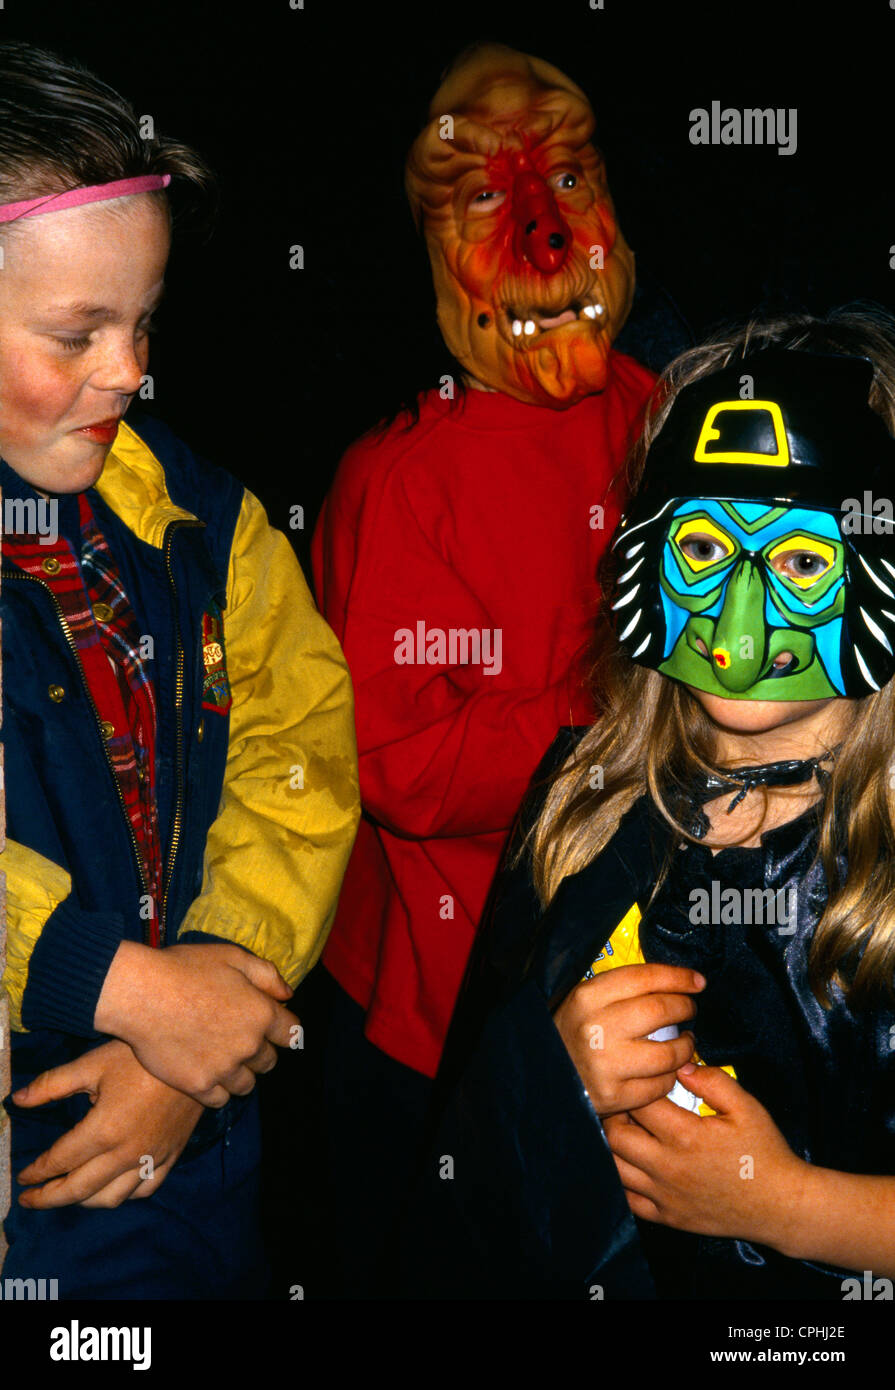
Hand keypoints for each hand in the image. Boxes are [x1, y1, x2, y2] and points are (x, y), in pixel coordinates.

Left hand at [11, 1040, 203, 1208]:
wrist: (195, 1052)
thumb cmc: (141, 1055)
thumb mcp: (93, 1063)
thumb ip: (52, 1084)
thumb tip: (17, 1099)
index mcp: (104, 1130)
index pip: (60, 1160)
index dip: (37, 1172)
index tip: (23, 1176)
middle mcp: (126, 1153)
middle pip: (79, 1189)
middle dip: (50, 1197)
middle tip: (31, 1198)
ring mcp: (151, 1158)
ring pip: (111, 1198)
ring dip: (83, 1201)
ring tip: (68, 1193)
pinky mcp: (171, 1156)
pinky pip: (143, 1190)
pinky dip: (122, 1195)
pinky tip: (111, 1187)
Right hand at [94, 941, 299, 1105]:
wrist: (140, 994)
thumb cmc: (186, 969)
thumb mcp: (233, 957)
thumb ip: (266, 975)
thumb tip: (287, 994)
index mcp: (262, 1013)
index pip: (291, 1033)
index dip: (282, 1028)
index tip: (270, 1026)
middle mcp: (249, 1045)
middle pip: (269, 1061)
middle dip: (259, 1051)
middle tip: (238, 1040)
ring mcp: (224, 1069)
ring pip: (246, 1084)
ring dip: (240, 1073)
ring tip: (222, 1060)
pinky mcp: (198, 1085)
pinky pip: (220, 1099)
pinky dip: (217, 1090)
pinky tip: (206, 1074)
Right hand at [553, 963, 703, 1116]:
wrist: (545, 1076)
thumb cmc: (573, 1034)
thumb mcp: (586, 1002)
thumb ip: (623, 990)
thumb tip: (676, 981)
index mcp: (588, 997)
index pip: (644, 977)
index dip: (678, 977)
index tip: (697, 981)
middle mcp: (596, 1028)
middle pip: (660, 1010)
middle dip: (685, 1007)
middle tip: (689, 1009)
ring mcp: (606, 1064)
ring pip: (668, 1052)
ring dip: (686, 1046)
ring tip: (685, 1042)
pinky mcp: (615, 1096)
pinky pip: (661, 1084)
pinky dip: (671, 1076)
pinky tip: (667, 1069)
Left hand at [603, 1063, 805, 1248]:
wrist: (781, 1206)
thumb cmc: (765, 1154)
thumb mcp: (747, 1107)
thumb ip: (712, 1081)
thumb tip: (681, 1066)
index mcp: (685, 1136)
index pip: (639, 1103)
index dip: (637, 1086)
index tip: (644, 1081)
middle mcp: (667, 1167)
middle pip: (615, 1135)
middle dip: (615, 1114)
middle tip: (628, 1105)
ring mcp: (664, 1195)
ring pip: (615, 1167)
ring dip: (615, 1146)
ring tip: (628, 1132)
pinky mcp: (668, 1217)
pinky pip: (629, 1199)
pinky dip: (623, 1180)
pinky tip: (633, 1165)